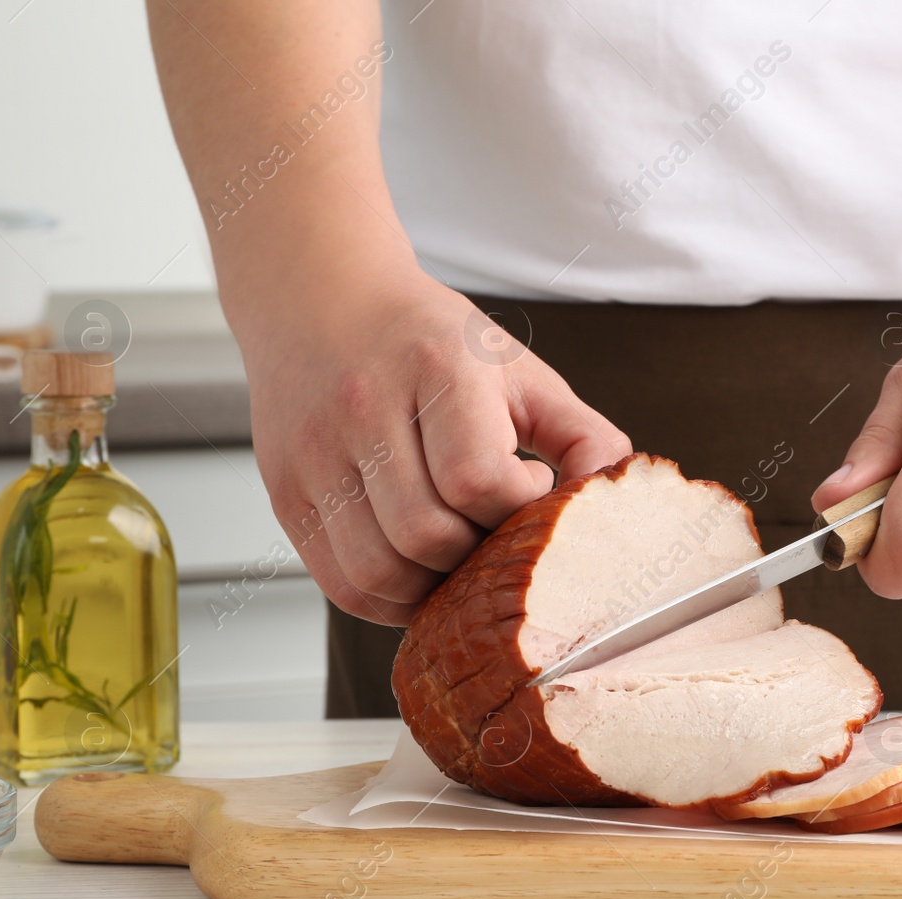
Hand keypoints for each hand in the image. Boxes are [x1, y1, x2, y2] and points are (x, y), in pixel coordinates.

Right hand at [234, 270, 631, 624]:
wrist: (319, 298)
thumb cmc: (427, 340)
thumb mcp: (517, 369)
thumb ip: (581, 432)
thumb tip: (615, 494)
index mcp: (433, 365)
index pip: (476, 479)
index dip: (516, 505)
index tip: (526, 482)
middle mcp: (362, 407)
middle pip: (426, 536)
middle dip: (476, 553)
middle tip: (493, 528)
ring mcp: (314, 454)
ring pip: (379, 573)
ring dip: (432, 586)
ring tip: (459, 551)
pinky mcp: (285, 492)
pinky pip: (342, 583)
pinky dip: (390, 597)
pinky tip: (419, 567)